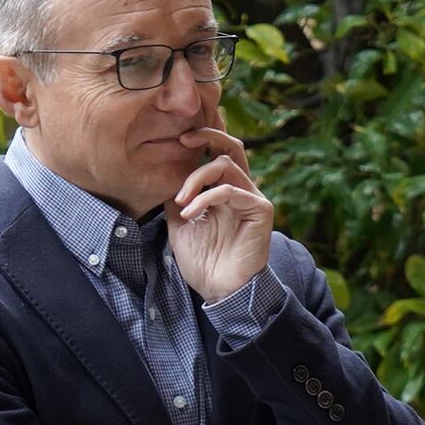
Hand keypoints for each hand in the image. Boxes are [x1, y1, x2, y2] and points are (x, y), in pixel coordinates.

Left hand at [168, 128, 274, 303]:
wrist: (220, 289)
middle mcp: (241, 189)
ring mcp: (252, 198)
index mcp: (224, 190)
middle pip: (231, 147)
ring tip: (180, 201)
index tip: (178, 139)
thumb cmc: (202, 260)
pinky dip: (205, 198)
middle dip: (208, 135)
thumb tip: (163, 171)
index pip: (219, 153)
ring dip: (196, 178)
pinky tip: (190, 214)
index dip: (203, 138)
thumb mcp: (179, 222)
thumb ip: (178, 195)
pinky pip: (231, 190)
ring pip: (225, 165)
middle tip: (183, 139)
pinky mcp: (261, 210)